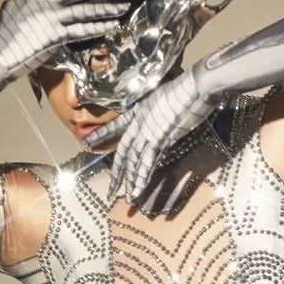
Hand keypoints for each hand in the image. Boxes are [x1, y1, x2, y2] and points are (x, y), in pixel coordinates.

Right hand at [0, 0, 131, 79]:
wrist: (1, 53)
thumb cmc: (6, 27)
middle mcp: (48, 1)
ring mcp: (53, 18)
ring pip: (85, 11)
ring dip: (106, 9)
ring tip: (124, 6)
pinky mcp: (56, 36)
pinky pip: (81, 31)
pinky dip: (96, 28)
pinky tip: (111, 26)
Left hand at [87, 68, 215, 205]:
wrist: (196, 86)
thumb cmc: (188, 88)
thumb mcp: (166, 97)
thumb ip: (159, 110)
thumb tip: (161, 117)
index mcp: (140, 110)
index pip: (116, 125)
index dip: (102, 134)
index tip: (87, 142)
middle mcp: (139, 122)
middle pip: (123, 151)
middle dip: (116, 173)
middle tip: (110, 190)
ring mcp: (148, 132)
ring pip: (132, 160)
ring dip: (128, 181)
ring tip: (124, 197)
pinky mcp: (159, 139)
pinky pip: (146, 162)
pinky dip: (141, 178)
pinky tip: (136, 190)